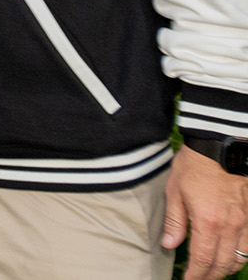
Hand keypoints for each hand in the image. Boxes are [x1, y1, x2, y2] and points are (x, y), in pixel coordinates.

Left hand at [162, 146, 247, 279]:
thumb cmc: (195, 166)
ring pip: (240, 257)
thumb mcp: (175, 191)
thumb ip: (175, 221)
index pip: (203, 260)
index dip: (196, 275)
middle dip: (211, 276)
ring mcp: (245, 222)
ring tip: (213, 271)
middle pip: (223, 264)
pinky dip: (242, 255)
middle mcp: (230, 226)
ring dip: (227, 268)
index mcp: (208, 222)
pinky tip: (232, 256)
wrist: (221, 145)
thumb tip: (170, 245)